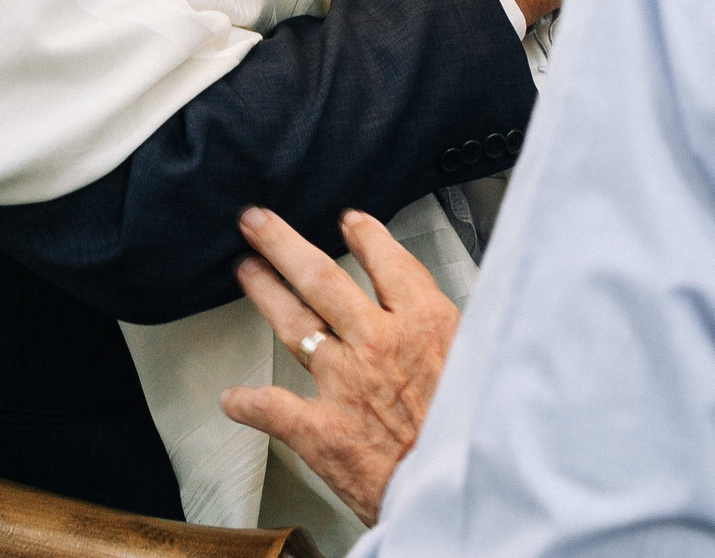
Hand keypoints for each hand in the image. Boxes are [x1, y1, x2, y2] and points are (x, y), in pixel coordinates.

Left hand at [220, 206, 456, 527]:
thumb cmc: (473, 436)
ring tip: (246, 271)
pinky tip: (232, 397)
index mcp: (425, 323)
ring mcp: (344, 383)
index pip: (388, 261)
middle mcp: (378, 343)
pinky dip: (247, 403)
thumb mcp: (482, 363)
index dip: (365, 235)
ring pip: (294, 325)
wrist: (459, 491)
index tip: (350, 222)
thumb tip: (441, 314)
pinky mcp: (322, 429)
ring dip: (265, 293)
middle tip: (257, 223)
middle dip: (283, 244)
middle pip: (320, 277)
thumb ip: (453, 334)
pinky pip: (272, 408)